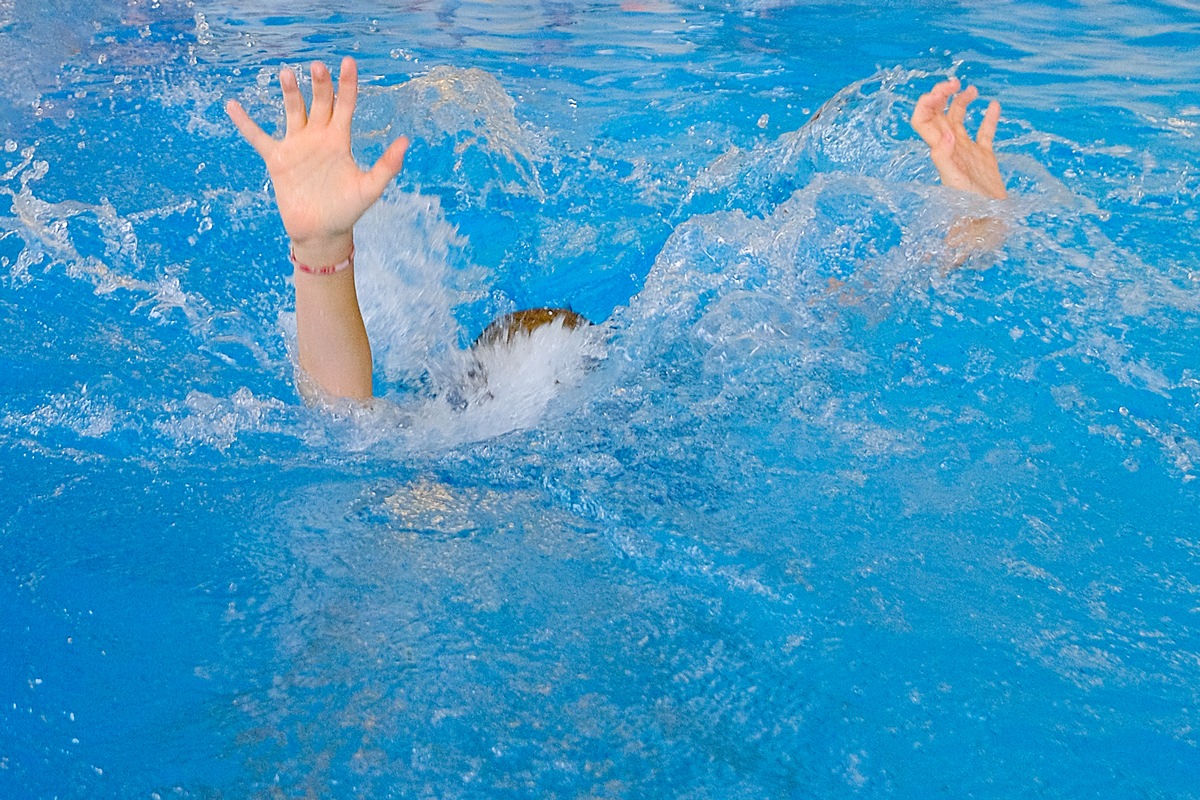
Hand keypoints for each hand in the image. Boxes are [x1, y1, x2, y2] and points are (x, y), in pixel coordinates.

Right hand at [225, 57, 408, 265]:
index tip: (348, 62)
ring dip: (290, 93)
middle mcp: (318, 137)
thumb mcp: (370, 188)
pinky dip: (245, 123)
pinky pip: (258, 137)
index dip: (347, 84)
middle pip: (319, 102)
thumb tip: (406, 141)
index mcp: (340, 140)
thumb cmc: (347, 211)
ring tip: (287, 73)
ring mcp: (297, 146)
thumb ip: (386, 165)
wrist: (322, 233)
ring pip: (292, 111)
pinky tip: (232, 106)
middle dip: (319, 84)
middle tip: (317, 66)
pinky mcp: (277, 159)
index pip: (345, 104)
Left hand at [911, 78, 1005, 199]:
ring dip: (962, 101)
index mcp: (941, 150)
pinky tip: (995, 106)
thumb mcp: (954, 181)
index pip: (923, 120)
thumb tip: (945, 135)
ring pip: (960, 119)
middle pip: (939, 114)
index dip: (928, 103)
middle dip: (942, 95)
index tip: (943, 91)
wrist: (987, 222)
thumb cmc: (968, 206)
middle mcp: (951, 147)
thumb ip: (945, 158)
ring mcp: (967, 151)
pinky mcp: (984, 157)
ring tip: (972, 90)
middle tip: (955, 82)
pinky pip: (985, 133)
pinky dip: (989, 118)